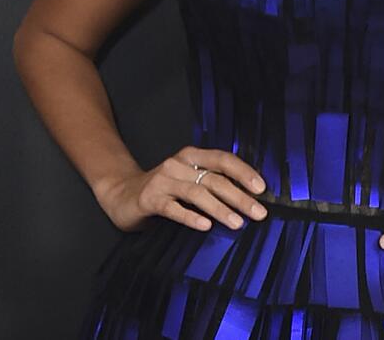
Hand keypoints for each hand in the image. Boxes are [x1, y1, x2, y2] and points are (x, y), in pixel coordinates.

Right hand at [94, 145, 268, 233]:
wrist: (121, 194)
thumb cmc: (164, 190)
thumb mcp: (188, 181)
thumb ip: (210, 184)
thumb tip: (248, 199)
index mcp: (192, 156)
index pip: (223, 159)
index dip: (244, 172)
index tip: (262, 188)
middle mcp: (178, 165)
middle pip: (214, 179)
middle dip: (239, 197)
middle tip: (259, 213)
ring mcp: (163, 181)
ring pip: (197, 193)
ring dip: (220, 208)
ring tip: (238, 223)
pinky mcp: (149, 199)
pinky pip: (173, 208)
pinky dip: (190, 217)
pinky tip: (205, 226)